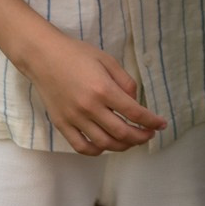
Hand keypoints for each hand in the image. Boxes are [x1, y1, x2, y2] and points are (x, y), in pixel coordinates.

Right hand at [22, 31, 167, 155]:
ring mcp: (74, 118)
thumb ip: (125, 82)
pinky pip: (81, 146)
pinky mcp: (61, 124)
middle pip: (121, 132)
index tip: (161, 124)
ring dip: (123, 146)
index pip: (134, 112)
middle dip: (140, 137)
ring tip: (131, 141)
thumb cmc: (77, 54)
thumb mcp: (107, 60)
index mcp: (103, 89)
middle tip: (149, 134)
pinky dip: (97, 151)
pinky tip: (106, 145)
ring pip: (104, 143)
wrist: (43, 56)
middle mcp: (89, 107)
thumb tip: (134, 102)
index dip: (151, 121)